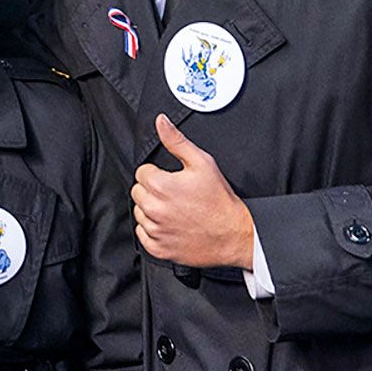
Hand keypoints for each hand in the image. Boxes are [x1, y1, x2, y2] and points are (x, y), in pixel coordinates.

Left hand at [132, 114, 256, 270]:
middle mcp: (154, 209)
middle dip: (152, 190)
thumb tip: (161, 122)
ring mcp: (155, 230)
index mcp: (160, 185)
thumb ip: (176, 140)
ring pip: (139, 213)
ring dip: (151, 210)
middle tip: (175, 194)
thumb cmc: (219, 200)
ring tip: (175, 210)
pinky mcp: (159, 248)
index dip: (157, 173)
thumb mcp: (202, 162)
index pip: (141, 172)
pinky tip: (171, 225)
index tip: (171, 180)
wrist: (234, 234)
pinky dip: (154, 230)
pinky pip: (143, 235)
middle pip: (137, 192)